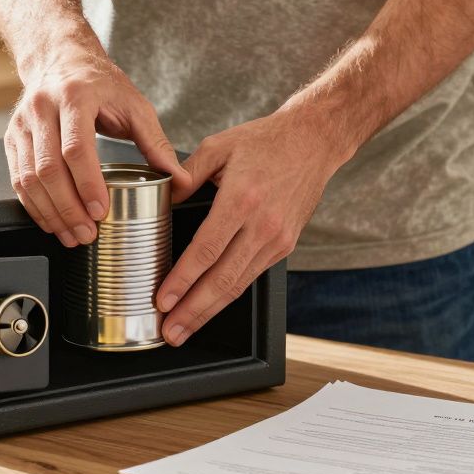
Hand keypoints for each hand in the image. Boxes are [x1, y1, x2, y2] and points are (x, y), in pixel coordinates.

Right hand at [5, 49, 190, 246]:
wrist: (62, 59)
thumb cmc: (100, 83)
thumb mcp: (135, 105)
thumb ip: (157, 143)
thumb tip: (180, 179)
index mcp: (76, 97)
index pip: (76, 148)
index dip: (87, 184)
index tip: (100, 211)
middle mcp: (43, 108)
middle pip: (48, 168)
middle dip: (68, 208)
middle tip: (87, 234)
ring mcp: (23, 124)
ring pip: (27, 178)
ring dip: (49, 213)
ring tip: (71, 235)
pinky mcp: (12, 138)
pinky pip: (17, 179)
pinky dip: (34, 206)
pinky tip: (52, 221)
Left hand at [156, 112, 352, 345]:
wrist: (313, 141)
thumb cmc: (265, 141)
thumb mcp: (217, 146)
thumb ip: (184, 175)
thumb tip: (160, 200)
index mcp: (241, 200)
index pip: (206, 251)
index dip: (182, 280)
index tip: (162, 300)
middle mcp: (262, 225)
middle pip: (222, 279)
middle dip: (192, 310)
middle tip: (169, 332)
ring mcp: (277, 239)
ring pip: (238, 285)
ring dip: (208, 311)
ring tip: (183, 329)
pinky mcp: (284, 246)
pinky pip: (250, 277)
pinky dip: (228, 296)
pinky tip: (208, 307)